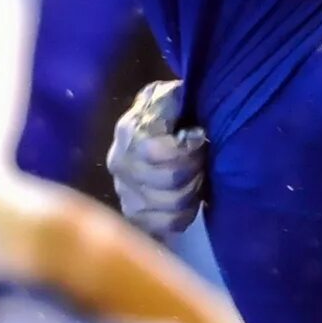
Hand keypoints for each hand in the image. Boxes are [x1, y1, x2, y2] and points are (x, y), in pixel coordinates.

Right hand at [107, 77, 206, 236]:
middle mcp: (120, 162)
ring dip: (191, 193)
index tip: (198, 137)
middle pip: (167, 183)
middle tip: (201, 161)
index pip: (155, 152)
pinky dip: (182, 217)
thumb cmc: (174, 112)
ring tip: (196, 179)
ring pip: (169, 207)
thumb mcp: (172, 95)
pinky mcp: (133, 214)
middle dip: (194, 171)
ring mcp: (124, 191)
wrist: (155, 130)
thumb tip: (178, 98)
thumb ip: (171, 99)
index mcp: (130, 130)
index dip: (186, 150)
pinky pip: (163, 227)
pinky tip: (188, 202)